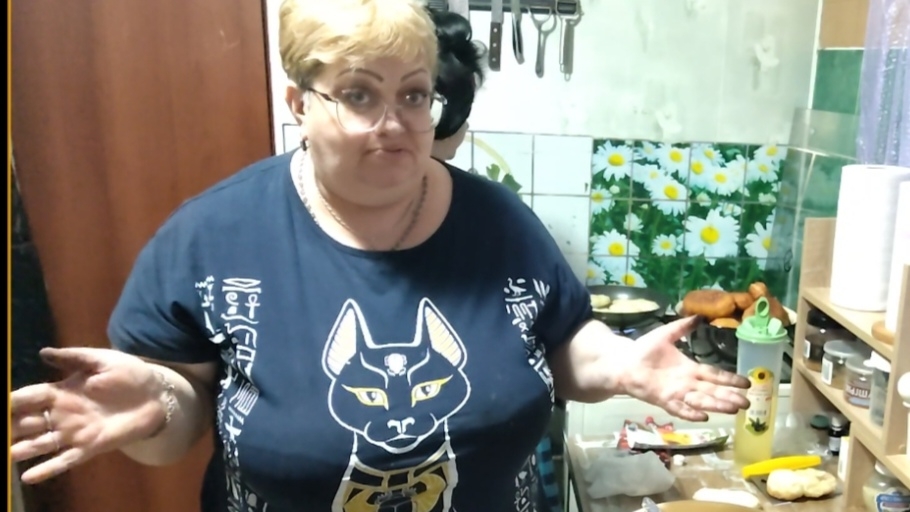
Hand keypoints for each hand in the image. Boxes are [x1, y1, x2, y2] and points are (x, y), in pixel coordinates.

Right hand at [11, 347, 166, 483]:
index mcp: (63, 391)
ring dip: (22, 449)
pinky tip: (29, 477)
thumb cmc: (130, 374)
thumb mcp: (103, 360)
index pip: (30, 397)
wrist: (157, 395)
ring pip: (41, 443)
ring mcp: (75, 432)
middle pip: (28, 422)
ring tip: (7, 453)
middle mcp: (63, 414)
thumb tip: (43, 353)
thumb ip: (74, 357)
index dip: (13, 401)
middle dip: (10, 426)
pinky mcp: (90, 447)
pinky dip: (48, 469)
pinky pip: (65, 460)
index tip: (2, 404)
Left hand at [623, 316, 750, 421]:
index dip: (731, 379)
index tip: (748, 383)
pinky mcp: (664, 399)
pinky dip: (691, 413)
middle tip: (747, 404)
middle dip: (730, 397)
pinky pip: (680, 408)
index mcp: (690, 369)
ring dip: (716, 405)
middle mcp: (687, 383)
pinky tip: (704, 417)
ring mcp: (677, 393)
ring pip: (701, 401)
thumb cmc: (644, 350)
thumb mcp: (666, 334)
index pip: (715, 375)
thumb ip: (682, 327)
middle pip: (713, 391)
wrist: (624, 362)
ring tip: (733, 409)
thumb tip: (699, 315)